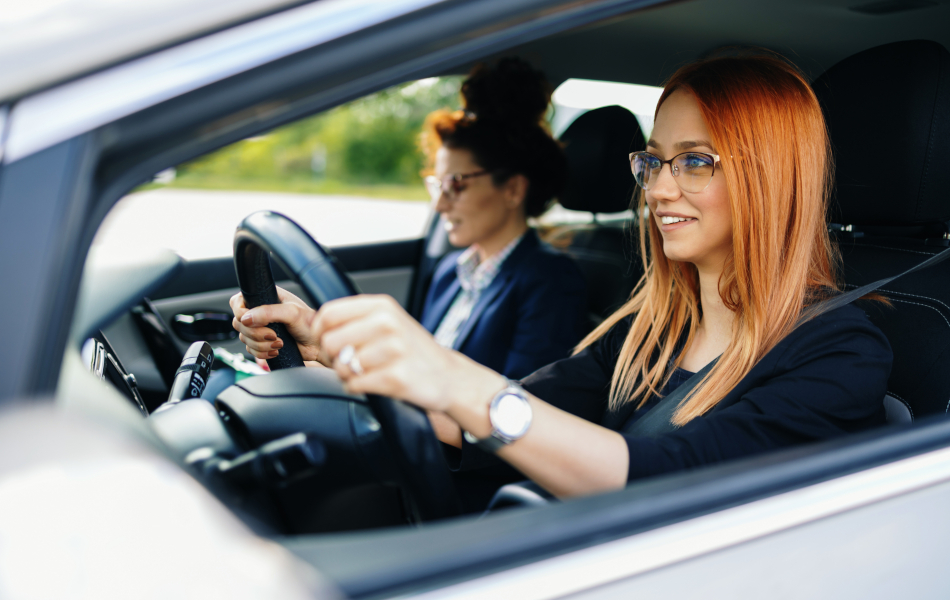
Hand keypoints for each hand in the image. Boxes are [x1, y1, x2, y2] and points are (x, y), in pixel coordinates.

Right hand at [230, 287, 326, 364]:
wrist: (317, 345)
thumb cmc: (310, 324)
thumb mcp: (292, 313)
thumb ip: (269, 312)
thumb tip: (247, 317)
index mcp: (265, 298)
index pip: (238, 302)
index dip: (241, 313)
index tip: (251, 321)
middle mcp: (260, 312)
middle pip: (239, 323)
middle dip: (255, 333)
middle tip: (273, 334)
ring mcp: (260, 328)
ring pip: (244, 339)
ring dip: (261, 344)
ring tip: (279, 342)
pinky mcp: (262, 342)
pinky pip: (250, 350)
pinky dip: (262, 353)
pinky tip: (276, 350)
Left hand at [313, 295, 501, 412]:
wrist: (449, 376)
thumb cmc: (413, 350)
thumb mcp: (388, 321)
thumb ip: (354, 319)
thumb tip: (313, 324)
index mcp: (382, 306)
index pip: (329, 313)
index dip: (320, 332)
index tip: (326, 342)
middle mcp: (388, 323)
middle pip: (330, 341)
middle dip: (333, 357)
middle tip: (348, 363)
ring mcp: (393, 350)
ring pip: (342, 366)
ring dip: (347, 375)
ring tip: (366, 373)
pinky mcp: (396, 377)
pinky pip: (355, 384)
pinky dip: (358, 388)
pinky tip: (374, 383)